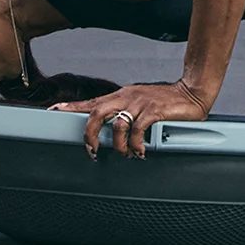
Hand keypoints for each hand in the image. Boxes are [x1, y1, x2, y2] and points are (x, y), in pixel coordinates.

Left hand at [47, 79, 210, 158]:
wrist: (191, 92)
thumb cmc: (165, 100)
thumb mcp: (140, 103)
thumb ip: (126, 113)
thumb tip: (113, 130)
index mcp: (121, 96)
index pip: (91, 101)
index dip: (71, 107)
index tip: (54, 110)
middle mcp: (127, 97)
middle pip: (97, 112)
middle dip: (90, 134)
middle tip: (92, 150)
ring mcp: (140, 103)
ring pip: (117, 125)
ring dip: (118, 145)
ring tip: (126, 153)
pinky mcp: (154, 111)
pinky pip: (138, 130)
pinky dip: (136, 144)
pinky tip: (140, 150)